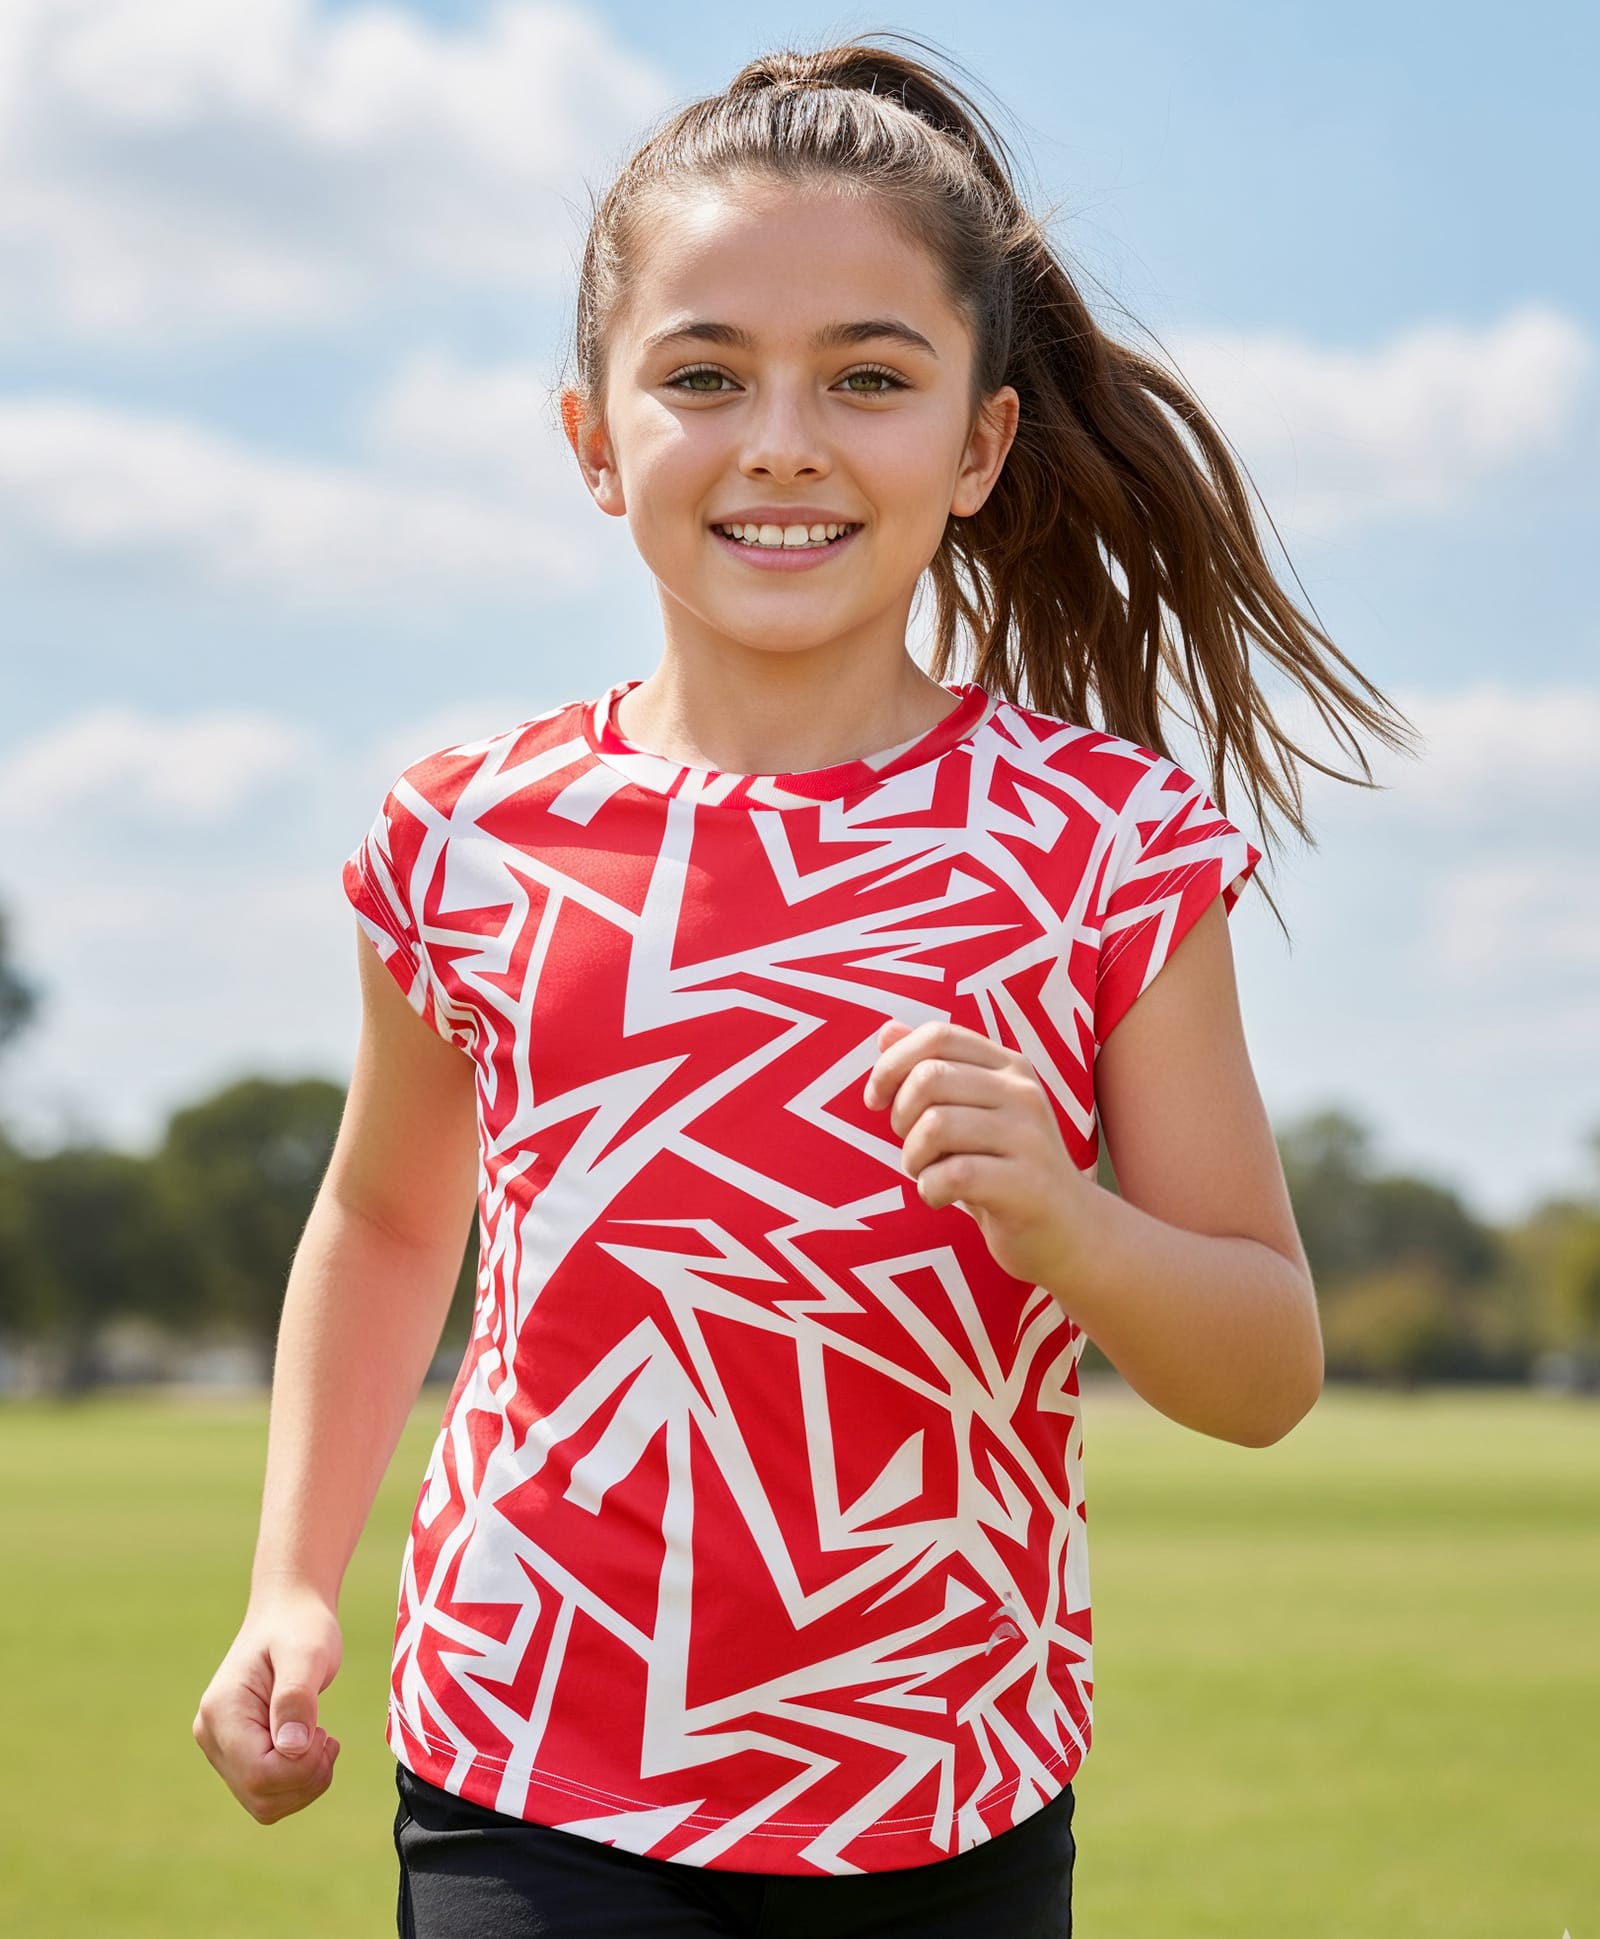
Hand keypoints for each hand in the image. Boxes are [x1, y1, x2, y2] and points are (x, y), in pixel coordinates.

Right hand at [192, 1586, 343, 1823]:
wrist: (289, 1614)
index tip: (326, 1733)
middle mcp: (212, 1736)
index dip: (301, 1768)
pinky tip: (311, 1746)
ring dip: (304, 1784)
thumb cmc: (300, 1627)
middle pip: (260, 1796)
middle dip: (306, 1779)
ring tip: (322, 1740)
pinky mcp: (239, 1755)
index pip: (259, 1773)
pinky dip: (297, 1782)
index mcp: (221, 1711)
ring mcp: (222, 1748)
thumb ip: (297, 1697)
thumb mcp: (308, 1652)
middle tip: (329, 1739)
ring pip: (264, 1804)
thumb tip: (291, 1747)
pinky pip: (267, 1793)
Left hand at [863, 1016, 1102, 1294]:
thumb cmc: (1004, 1168)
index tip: (876, 1100)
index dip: (893, 1064)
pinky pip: (954, 1174)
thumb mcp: (971, 1113)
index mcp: (1008, 1066)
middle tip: (914, 1148)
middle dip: (900, 1117)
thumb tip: (885, 1031)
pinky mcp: (1027, 1183)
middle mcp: (1022, 1092)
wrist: (1069, 1230)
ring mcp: (1029, 1137)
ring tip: (927, 1175)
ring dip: (913, 1158)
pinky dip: (930, 1189)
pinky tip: (941, 1197)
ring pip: (936, 1125)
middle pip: (929, 1078)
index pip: (938, 1035)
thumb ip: (933, 1070)